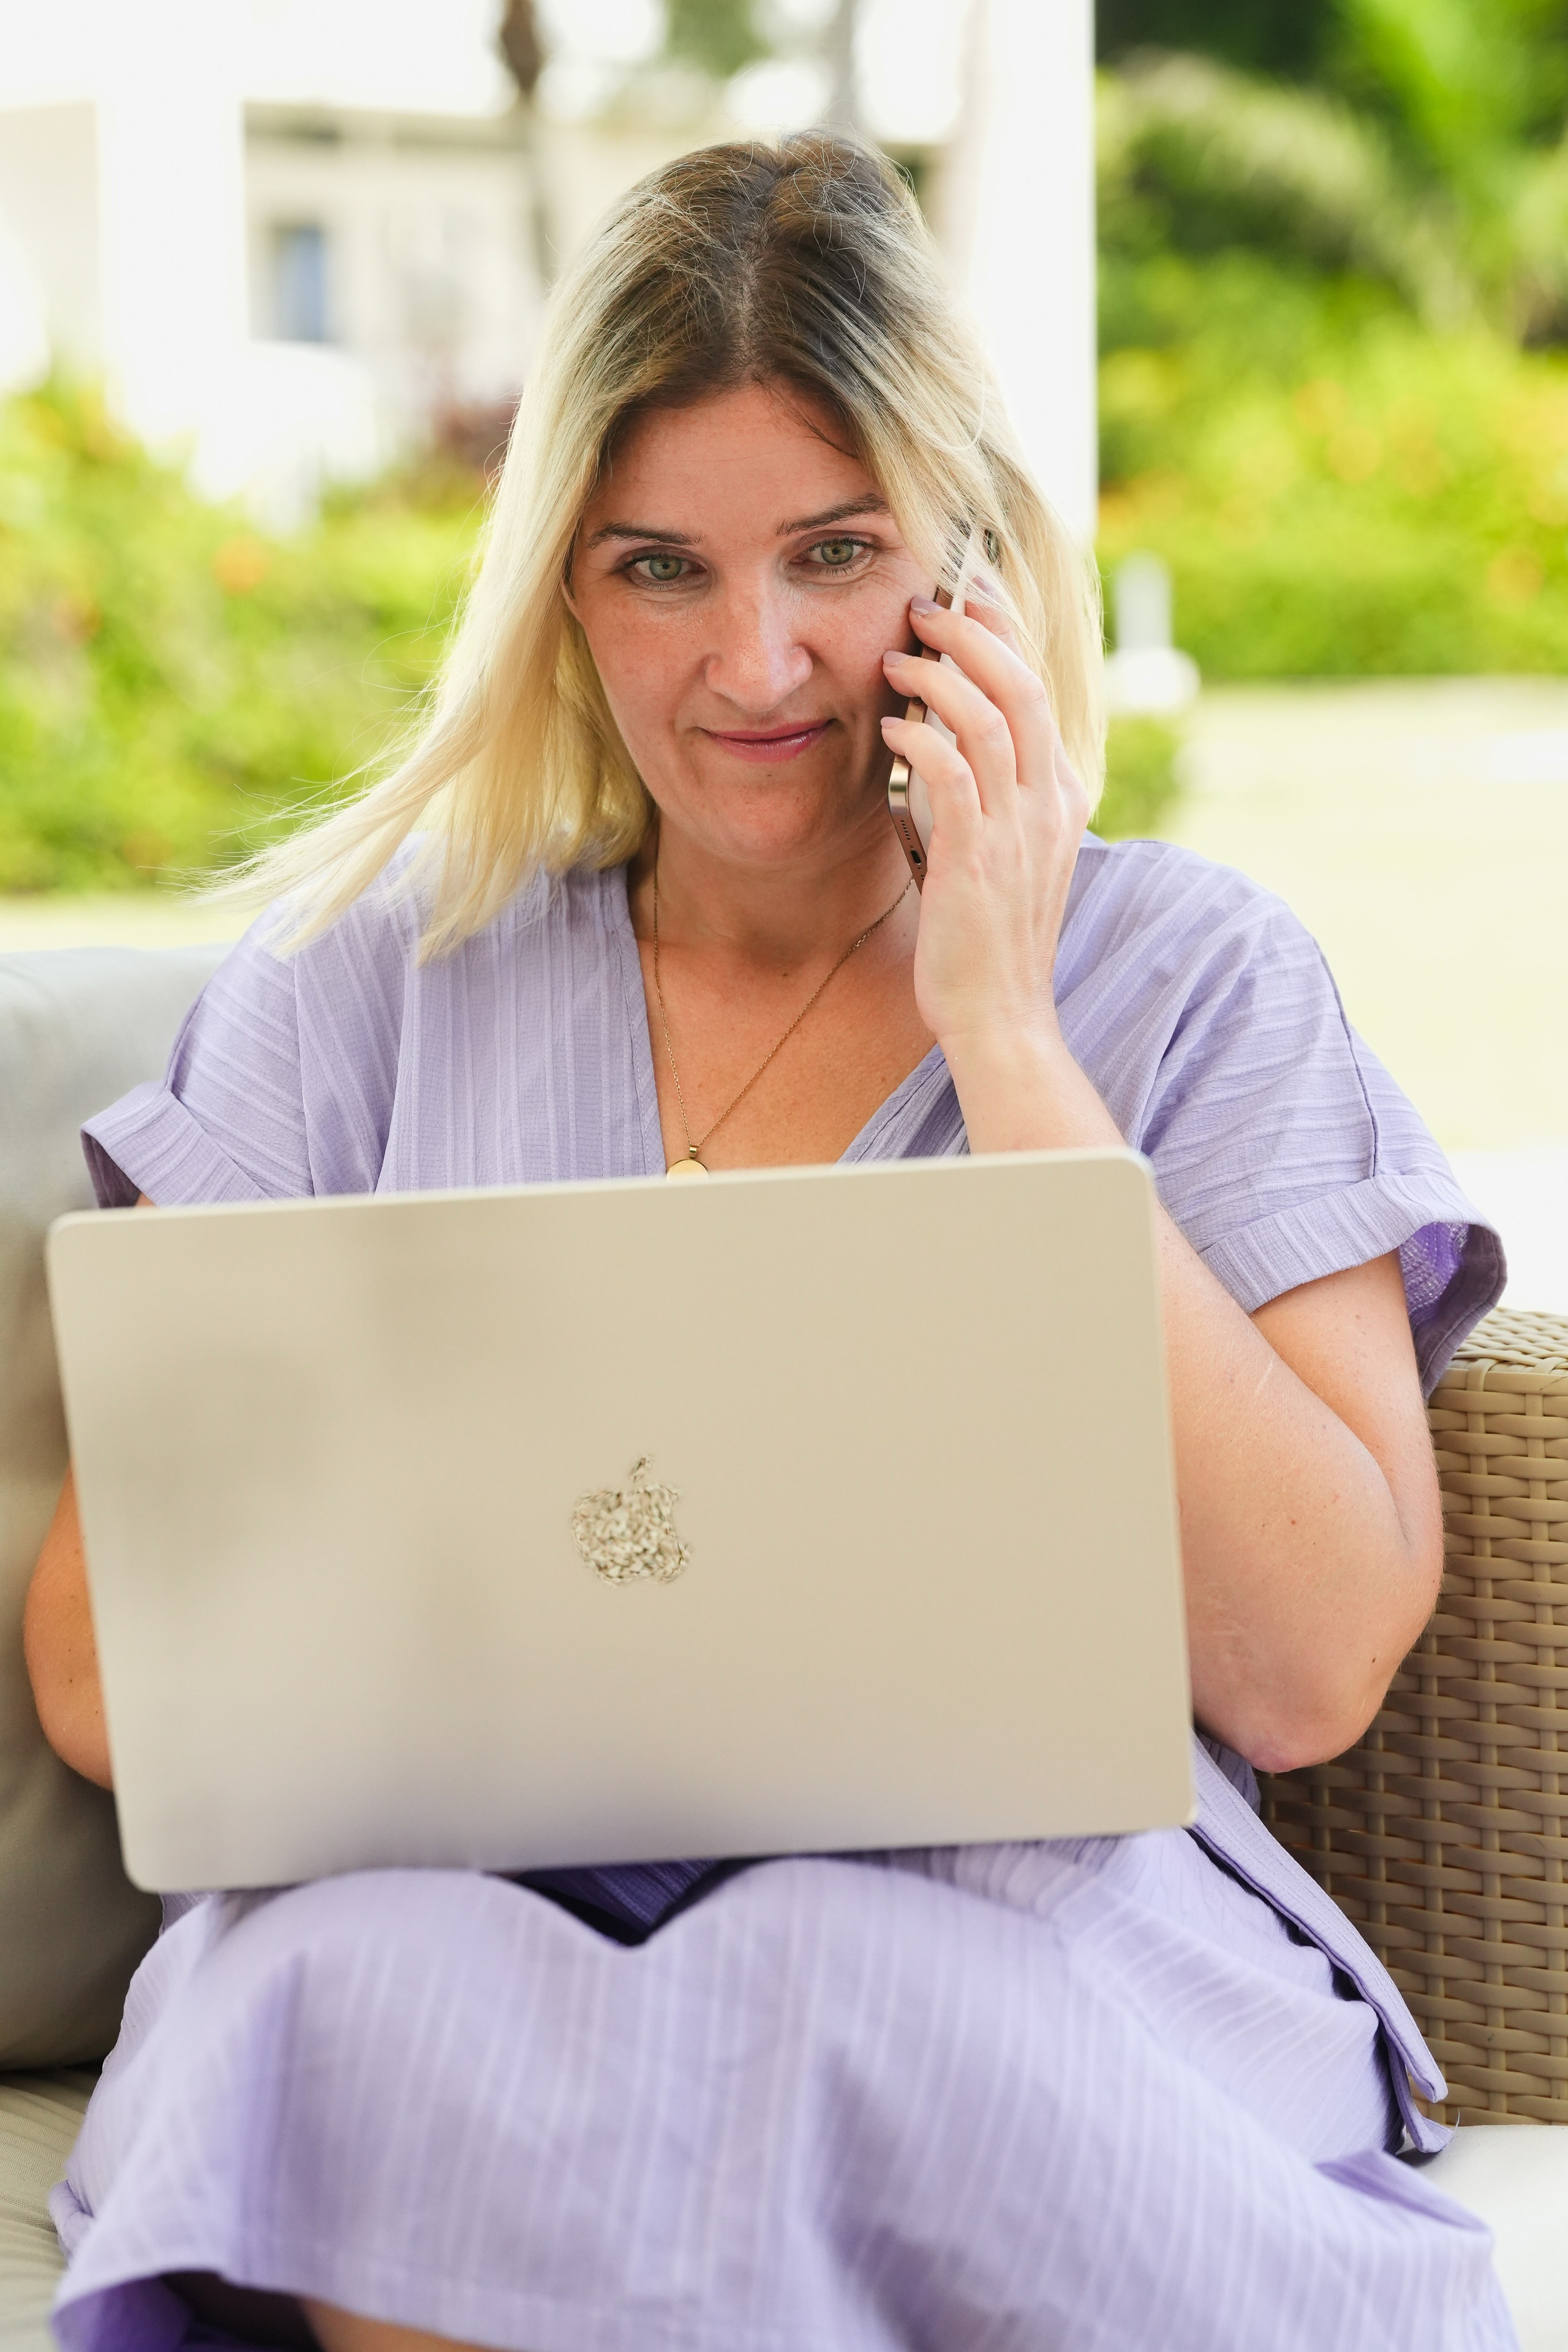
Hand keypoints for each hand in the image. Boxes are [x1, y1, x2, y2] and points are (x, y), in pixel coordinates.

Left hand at [880, 588, 1090, 1069]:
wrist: (1001, 1016)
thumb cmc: (988, 936)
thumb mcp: (1003, 851)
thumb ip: (986, 794)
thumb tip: (938, 741)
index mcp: (1062, 795)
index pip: (1040, 688)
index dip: (1003, 631)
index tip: (965, 593)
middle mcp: (1050, 803)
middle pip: (1022, 684)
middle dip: (973, 631)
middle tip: (924, 605)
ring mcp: (1019, 831)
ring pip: (990, 718)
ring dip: (938, 677)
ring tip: (896, 658)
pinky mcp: (978, 859)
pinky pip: (953, 774)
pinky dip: (919, 740)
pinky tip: (890, 732)